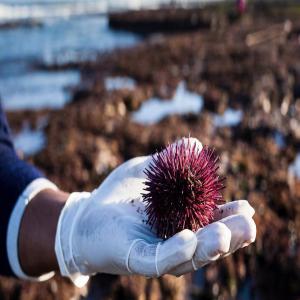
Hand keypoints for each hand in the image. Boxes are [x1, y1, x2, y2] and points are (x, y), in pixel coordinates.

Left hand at [55, 138, 255, 285]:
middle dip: (229, 236)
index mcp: (179, 223)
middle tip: (250, 225)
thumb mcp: (147, 171)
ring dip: (209, 247)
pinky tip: (190, 238)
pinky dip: (175, 251)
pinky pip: (157, 258)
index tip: (247, 207)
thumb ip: (170, 160)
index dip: (230, 218)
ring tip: (226, 234)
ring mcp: (154, 253)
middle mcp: (172, 243)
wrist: (85, 215)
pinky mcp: (133, 258)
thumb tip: (195, 143)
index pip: (210, 224)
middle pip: (206, 244)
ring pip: (188, 257)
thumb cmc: (118, 195)